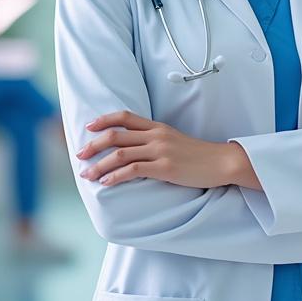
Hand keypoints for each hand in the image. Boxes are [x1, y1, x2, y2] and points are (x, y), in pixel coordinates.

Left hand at [76, 111, 234, 187]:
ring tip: (87, 174)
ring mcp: (160, 151)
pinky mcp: (164, 168)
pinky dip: (115, 176)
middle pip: (116, 135)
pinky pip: (133, 170)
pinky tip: (106, 183)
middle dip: (93, 145)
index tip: (88, 128)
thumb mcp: (175, 140)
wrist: (222, 162)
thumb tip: (134, 149)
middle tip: (79, 155)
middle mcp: (156, 135)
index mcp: (157, 127)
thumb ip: (155, 140)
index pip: (124, 117)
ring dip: (99, 165)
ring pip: (120, 154)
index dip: (103, 120)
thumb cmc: (198, 155)